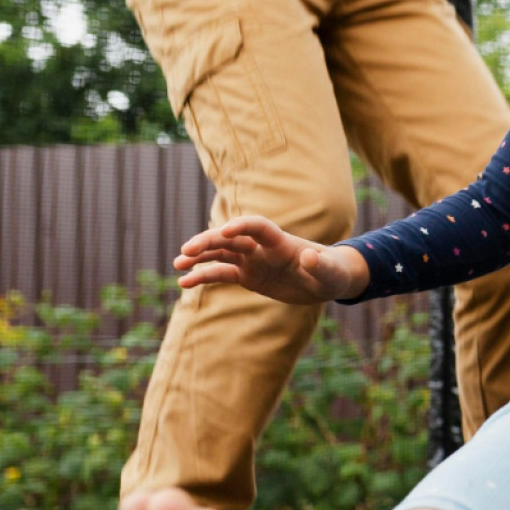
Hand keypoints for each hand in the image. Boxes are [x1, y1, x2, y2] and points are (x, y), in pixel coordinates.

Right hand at [174, 216, 368, 303]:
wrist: (326, 281)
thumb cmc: (332, 273)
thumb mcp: (331, 273)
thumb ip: (320, 265)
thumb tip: (309, 256)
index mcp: (281, 242)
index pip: (257, 227)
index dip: (242, 226)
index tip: (225, 232)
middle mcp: (262, 248)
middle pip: (231, 239)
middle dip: (209, 241)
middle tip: (186, 250)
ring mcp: (253, 260)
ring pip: (221, 254)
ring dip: (199, 257)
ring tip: (178, 264)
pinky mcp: (248, 276)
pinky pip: (222, 274)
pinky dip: (203, 276)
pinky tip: (184, 283)